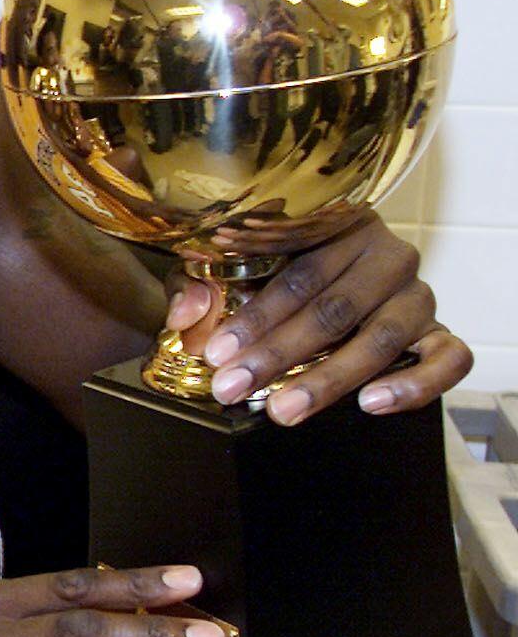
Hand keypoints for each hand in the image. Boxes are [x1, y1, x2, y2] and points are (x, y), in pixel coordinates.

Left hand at [165, 213, 470, 422]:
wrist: (338, 284)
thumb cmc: (273, 274)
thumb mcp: (227, 271)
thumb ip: (198, 285)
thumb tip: (186, 313)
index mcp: (336, 227)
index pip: (297, 275)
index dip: (255, 317)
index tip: (216, 353)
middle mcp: (384, 256)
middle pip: (335, 309)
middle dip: (279, 354)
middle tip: (234, 388)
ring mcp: (417, 295)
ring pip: (383, 337)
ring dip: (331, 378)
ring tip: (285, 409)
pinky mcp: (441, 332)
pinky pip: (449, 359)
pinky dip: (416, 383)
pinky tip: (372, 403)